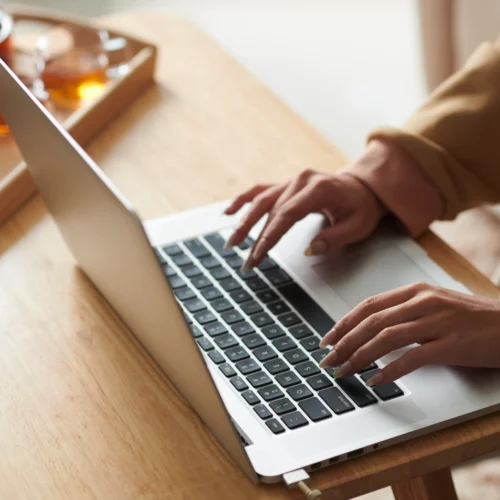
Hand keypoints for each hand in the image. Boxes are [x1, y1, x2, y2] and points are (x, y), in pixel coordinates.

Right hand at [224, 169, 386, 269]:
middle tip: (246, 262)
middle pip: (270, 209)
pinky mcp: (285, 185)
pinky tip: (228, 212)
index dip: (271, 235)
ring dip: (243, 222)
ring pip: (260, 200)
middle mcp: (300, 180)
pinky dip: (242, 200)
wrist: (362, 187)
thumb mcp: (358, 225)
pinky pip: (259, 190)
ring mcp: (290, 181)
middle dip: (255, 237)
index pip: (287, 214)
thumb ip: (335, 237)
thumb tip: (310, 249)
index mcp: (318, 188)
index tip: (259, 254)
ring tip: (231, 243)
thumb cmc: (361, 207)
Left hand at [319, 282, 499, 384]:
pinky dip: (389, 370)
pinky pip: (412, 357)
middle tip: (328, 360)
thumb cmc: (473, 317)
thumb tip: (370, 329)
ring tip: (344, 371)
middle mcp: (423, 302)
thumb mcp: (435, 305)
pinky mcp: (452, 344)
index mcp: (416, 291)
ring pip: (386, 337)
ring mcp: (438, 322)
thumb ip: (405, 312)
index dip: (343, 322)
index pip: (368, 305)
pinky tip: (375, 380)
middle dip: (344, 342)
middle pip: (372, 321)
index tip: (327, 338)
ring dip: (359, 356)